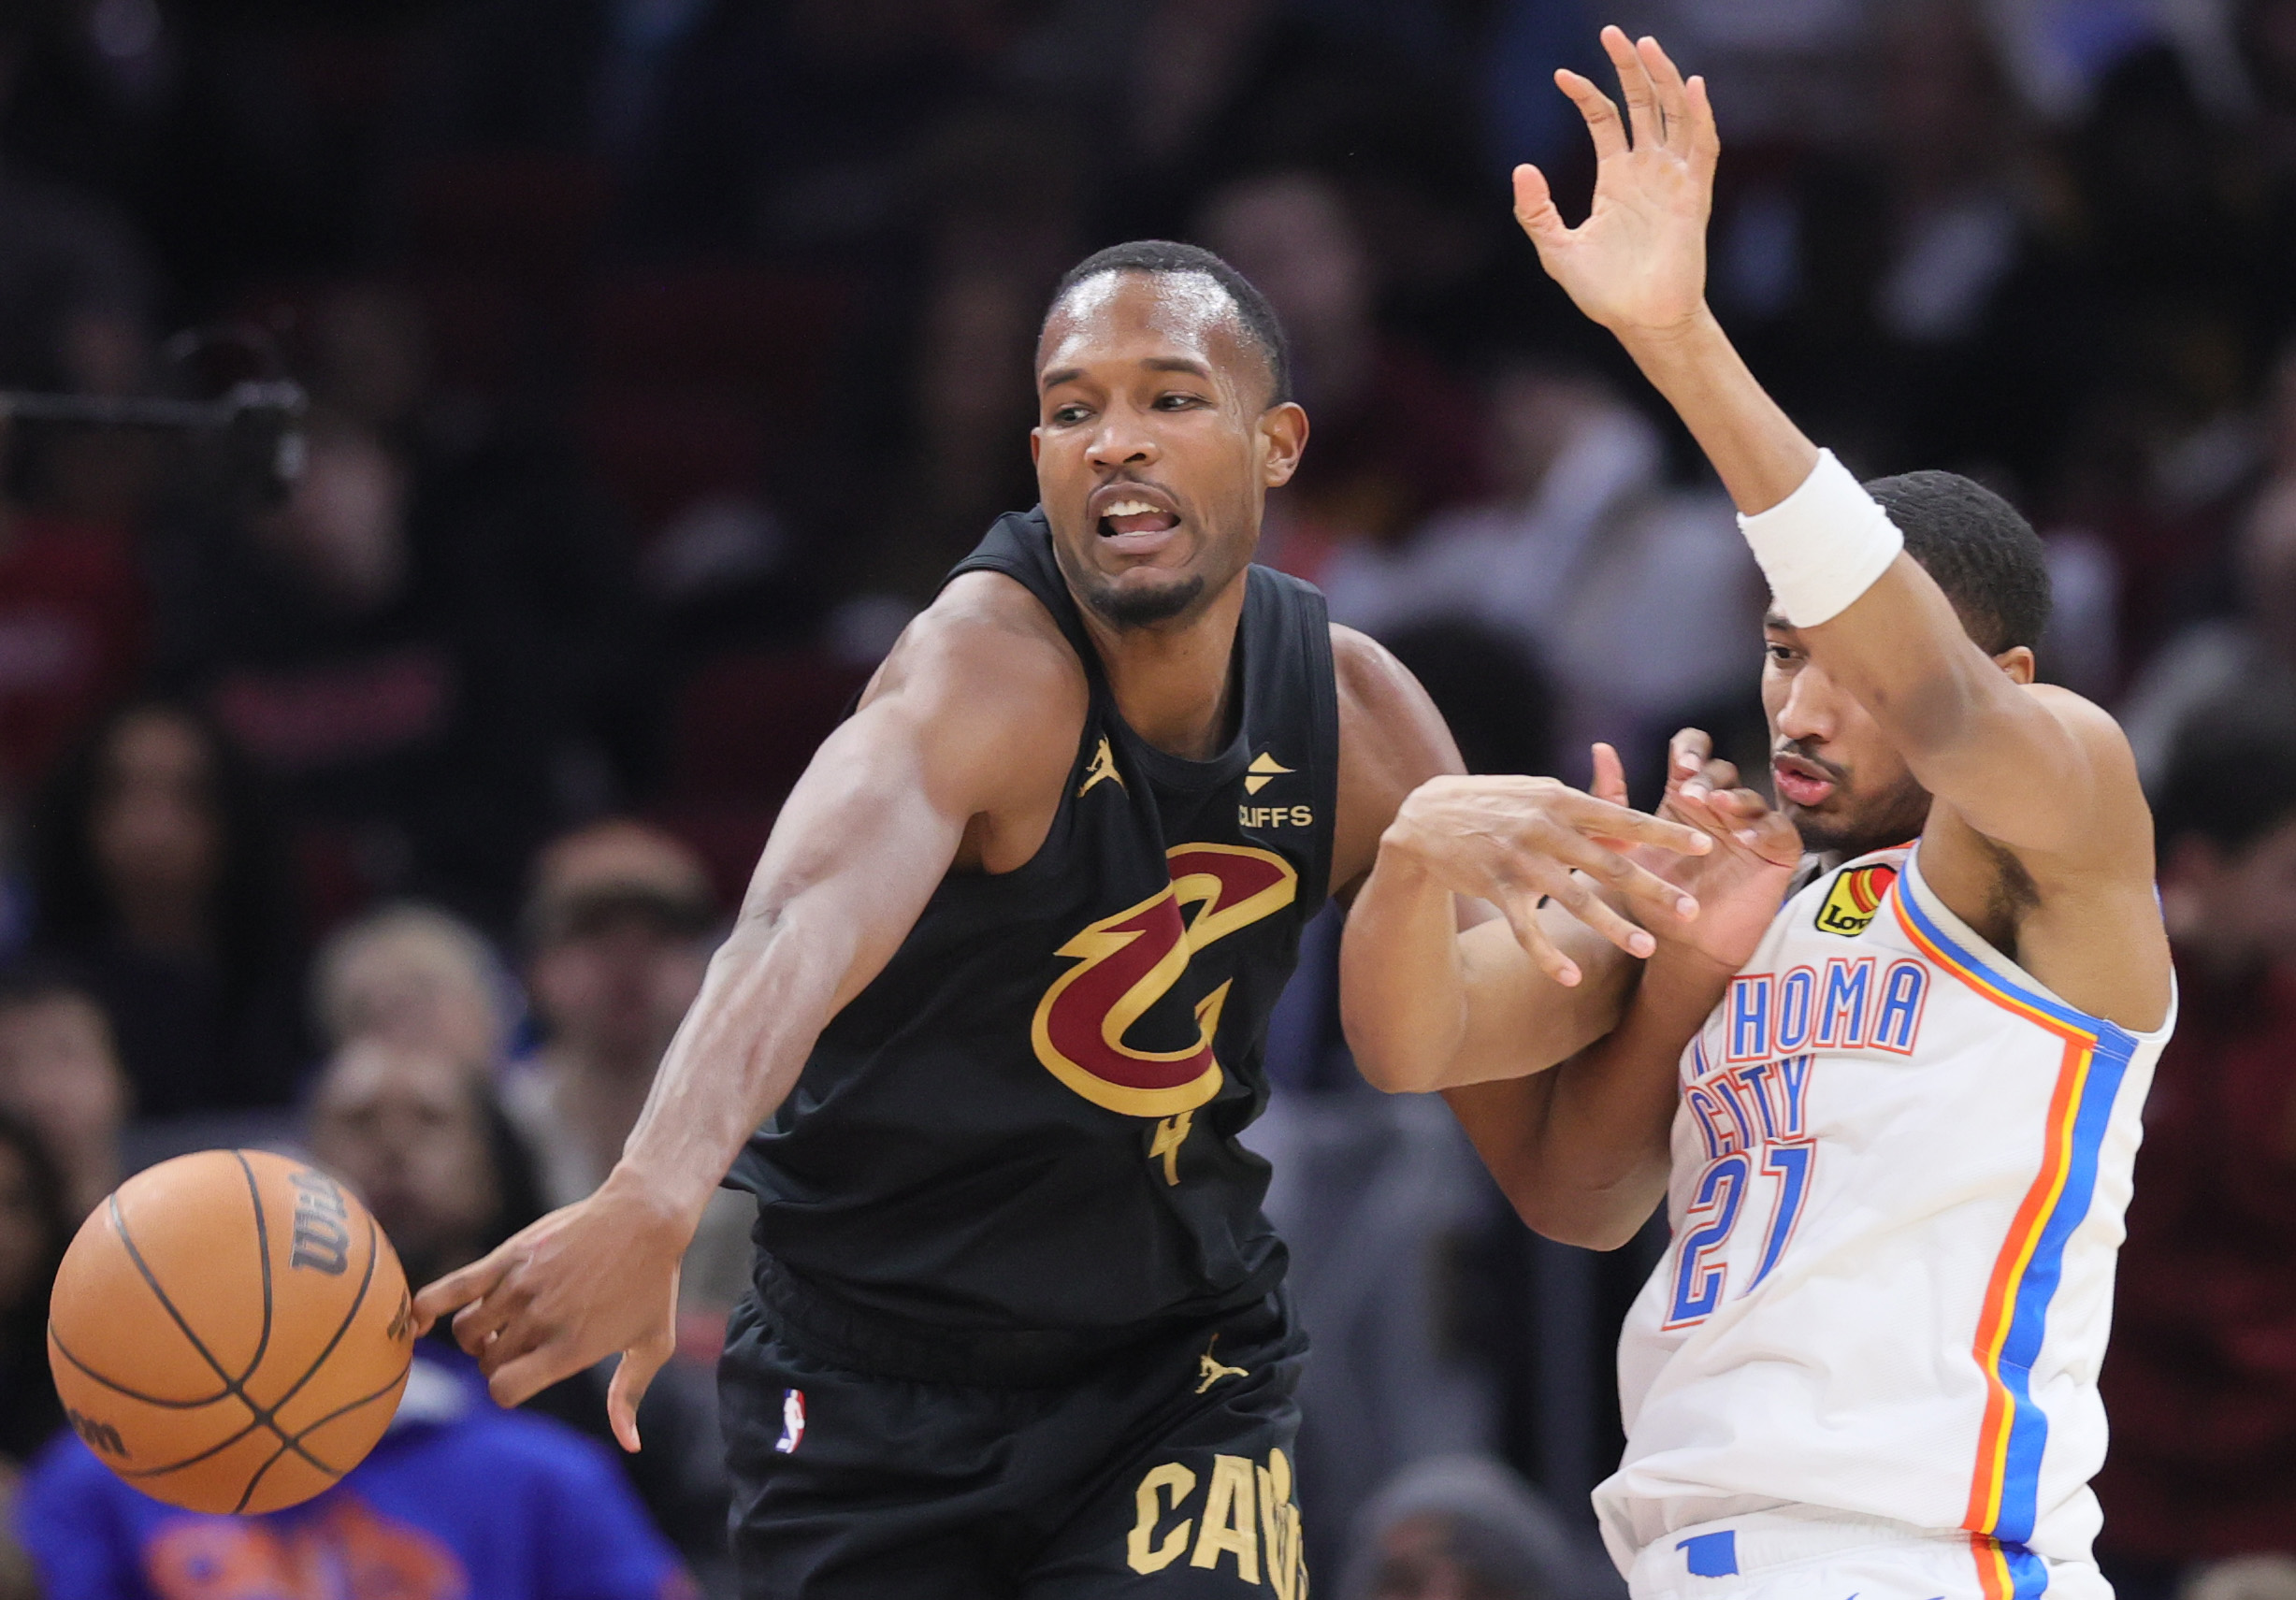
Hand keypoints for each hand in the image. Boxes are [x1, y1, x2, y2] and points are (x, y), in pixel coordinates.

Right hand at [411, 1170, 685, 1451]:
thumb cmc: (654, 1284)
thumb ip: (629, 1396)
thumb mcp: (653, 1344)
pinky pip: (450, 1289)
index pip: (505, 1390)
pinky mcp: (508, 1257)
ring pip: (466, 1331)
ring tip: (500, 1325)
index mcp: (571, 1349)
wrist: (645, 1216)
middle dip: (496, 1362)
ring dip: (476, 1337)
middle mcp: (541, 1320)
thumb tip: (630, 1447)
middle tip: (520, 1344)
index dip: (506, 1390)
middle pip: (488, 1362)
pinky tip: (419, 1320)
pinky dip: (426, 1308)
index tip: (521, 1378)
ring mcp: (521, 1287)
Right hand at [1380, 758, 1711, 986]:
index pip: (1623, 817)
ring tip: (1647, 948)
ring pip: (1573, 898)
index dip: (1666, 832)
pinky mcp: (1495, 888)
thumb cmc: (1494, 804)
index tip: (1706, 846)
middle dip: (1653, 888)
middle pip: (1608, 862)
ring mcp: (1519, 860)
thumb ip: (1587, 810)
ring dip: (1612, 925)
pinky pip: (1525, 929)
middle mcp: (1544, 829)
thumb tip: (1634, 826)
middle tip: (1692, 911)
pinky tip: (1571, 978)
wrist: (1426, 815)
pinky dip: (1547, 956)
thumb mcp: (1540, 794)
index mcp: (1561, 800)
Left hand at [1512, 27, 1718, 340]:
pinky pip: (1701, 148)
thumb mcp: (1555, 249)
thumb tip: (1521, 168)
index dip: (1586, 92)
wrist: (1640, 322)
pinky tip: (1692, 87)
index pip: (1605, 118)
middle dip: (1630, 66)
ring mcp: (1673, 179)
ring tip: (1646, 45)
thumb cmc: (1604, 292)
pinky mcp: (1693, 196)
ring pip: (1674, 114)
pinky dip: (1700, 117)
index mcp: (1615, 177)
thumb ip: (1536, 211)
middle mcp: (1647, 170)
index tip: (1561, 76)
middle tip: (1614, 32)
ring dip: (1664, 79)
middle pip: (1643, 103)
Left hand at [1629, 728, 1800, 973]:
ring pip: (1751, 796)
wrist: (1678, 945)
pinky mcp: (1775, 852)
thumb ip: (1612, 798)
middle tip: (1692, 796)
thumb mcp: (1624, 846)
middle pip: (1722, 770)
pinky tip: (1746, 837)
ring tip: (1718, 806)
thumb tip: (1601, 748)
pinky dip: (1765, 829)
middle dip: (1707, 777)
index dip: (1691, 750)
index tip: (1680, 767)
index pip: (1693, 751)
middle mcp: (1718, 807)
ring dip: (1735, 798)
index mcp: (1684, 797)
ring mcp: (1749, 827)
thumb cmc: (1651, 895)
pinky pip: (1780, 831)